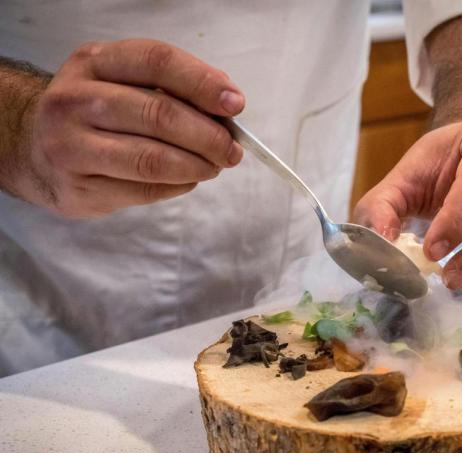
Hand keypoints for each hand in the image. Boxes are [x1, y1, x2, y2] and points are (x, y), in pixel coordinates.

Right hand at [16, 39, 244, 217]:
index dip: (202, 82)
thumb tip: (228, 106)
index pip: (156, 61)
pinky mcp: (77, 188)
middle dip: (209, 136)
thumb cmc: (97, 113)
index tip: (235, 104)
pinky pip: (144, 189)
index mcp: (93, 63)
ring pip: (152, 159)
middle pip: (159, 114)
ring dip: (197, 165)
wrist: (34, 148)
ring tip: (215, 166)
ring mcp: (70, 146)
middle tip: (232, 149)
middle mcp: (74, 100)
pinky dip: (179, 186)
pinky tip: (188, 179)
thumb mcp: (123, 82)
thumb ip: (172, 88)